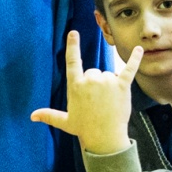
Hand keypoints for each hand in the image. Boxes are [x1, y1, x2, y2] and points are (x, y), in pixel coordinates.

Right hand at [30, 31, 136, 156]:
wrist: (105, 138)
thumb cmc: (84, 129)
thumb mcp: (65, 121)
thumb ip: (49, 115)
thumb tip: (32, 116)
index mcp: (76, 86)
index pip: (73, 62)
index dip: (73, 46)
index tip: (73, 33)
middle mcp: (91, 80)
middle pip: (93, 71)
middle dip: (95, 83)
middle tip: (97, 102)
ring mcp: (107, 81)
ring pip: (108, 74)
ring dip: (109, 84)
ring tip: (108, 102)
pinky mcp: (122, 85)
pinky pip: (129, 69)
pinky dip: (135, 59)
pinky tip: (139, 50)